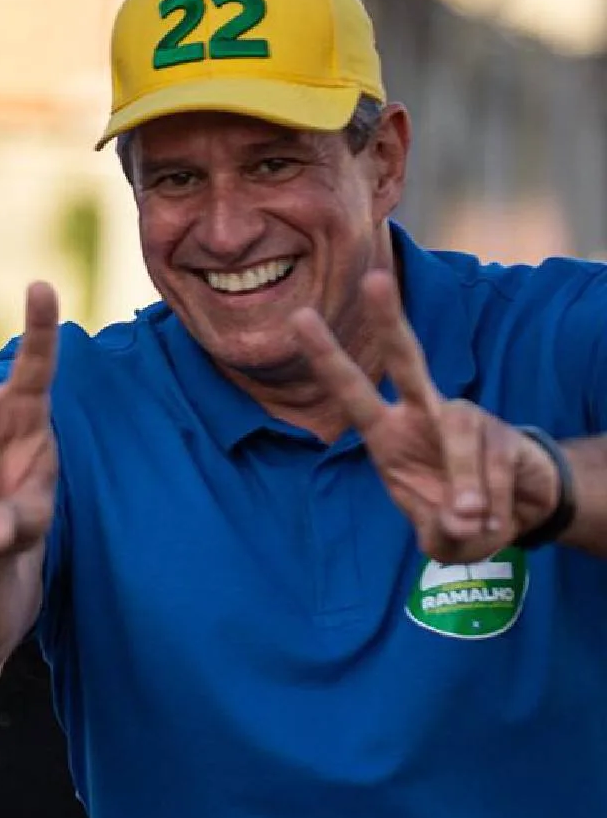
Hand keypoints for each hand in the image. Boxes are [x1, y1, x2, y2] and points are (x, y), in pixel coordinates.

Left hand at [292, 270, 560, 562]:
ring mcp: (468, 418)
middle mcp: (425, 415)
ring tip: (473, 521)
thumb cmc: (459, 519)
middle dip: (391, 323)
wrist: (517, 512)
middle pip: (408, 361)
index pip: (352, 391)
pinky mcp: (505, 432)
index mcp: (388, 436)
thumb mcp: (440, 538)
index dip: (328, 358)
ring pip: (463, 435)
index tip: (301, 317)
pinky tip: (494, 517)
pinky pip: (497, 465)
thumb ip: (440, 530)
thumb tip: (462, 514)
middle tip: (374, 279)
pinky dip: (496, 501)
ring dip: (469, 486)